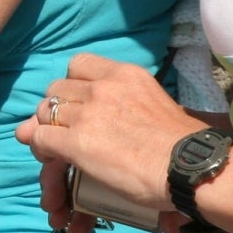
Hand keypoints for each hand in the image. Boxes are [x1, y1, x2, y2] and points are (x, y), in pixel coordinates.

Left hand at [14, 52, 213, 232]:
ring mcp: (87, 113)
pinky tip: (53, 164)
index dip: (72, 86)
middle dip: (55, 110)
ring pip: (44, 114)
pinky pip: (41, 139)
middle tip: (64, 132)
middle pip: (56, 90)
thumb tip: (108, 121)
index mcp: (125, 74)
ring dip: (46, 132)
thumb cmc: (185, 146)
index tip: (77, 104)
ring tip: (57, 152)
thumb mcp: (156, 105)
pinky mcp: (77, 142)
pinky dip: (41, 151)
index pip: (79, 64)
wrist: (191, 168)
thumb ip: (128, 106)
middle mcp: (102, 87)